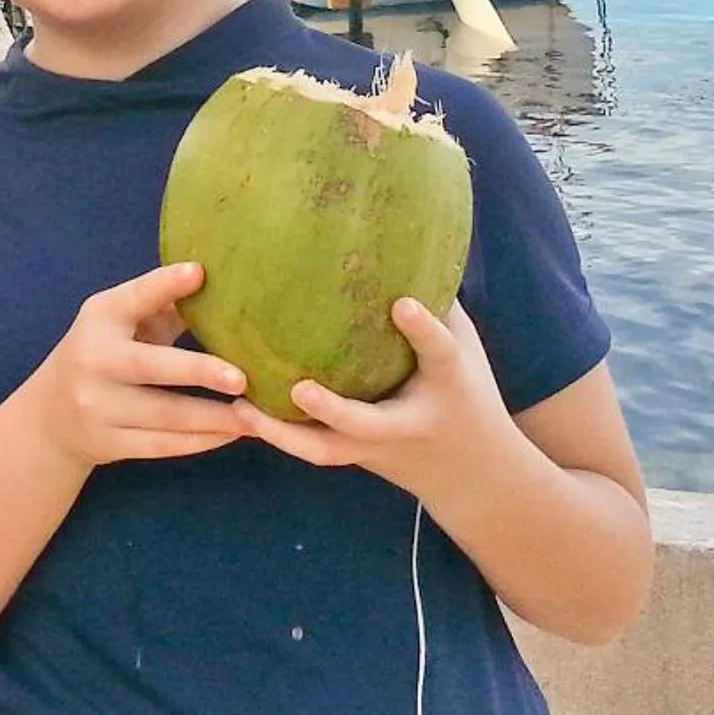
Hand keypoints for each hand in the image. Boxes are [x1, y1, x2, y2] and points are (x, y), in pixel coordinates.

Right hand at [24, 263, 251, 470]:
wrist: (49, 417)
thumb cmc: (107, 353)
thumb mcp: (122, 321)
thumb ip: (165, 304)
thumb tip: (225, 285)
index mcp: (101, 318)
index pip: (134, 298)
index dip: (164, 285)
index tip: (199, 272)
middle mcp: (95, 360)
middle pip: (149, 366)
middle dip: (197, 371)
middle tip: (241, 378)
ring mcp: (98, 406)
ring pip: (164, 416)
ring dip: (214, 417)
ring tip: (254, 414)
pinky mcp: (107, 443)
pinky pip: (161, 446)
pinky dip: (200, 441)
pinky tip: (233, 433)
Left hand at [230, 299, 523, 507]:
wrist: (474, 474)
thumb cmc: (466, 389)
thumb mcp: (465, 345)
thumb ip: (437, 301)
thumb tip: (401, 240)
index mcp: (448, 384)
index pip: (439, 354)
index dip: (422, 330)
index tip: (402, 303)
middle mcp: (409, 423)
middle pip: (368, 425)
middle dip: (333, 411)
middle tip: (298, 389)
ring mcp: (380, 449)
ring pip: (327, 452)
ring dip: (283, 435)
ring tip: (240, 409)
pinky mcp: (357, 459)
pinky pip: (314, 450)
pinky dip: (278, 436)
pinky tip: (239, 413)